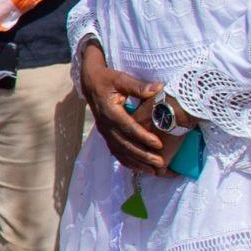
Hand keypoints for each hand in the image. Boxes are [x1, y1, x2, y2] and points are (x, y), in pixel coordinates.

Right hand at [78, 41, 167, 173]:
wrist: (90, 83)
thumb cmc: (108, 79)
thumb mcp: (121, 79)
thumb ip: (138, 86)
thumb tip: (158, 88)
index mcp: (110, 112)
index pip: (128, 127)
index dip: (143, 137)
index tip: (158, 144)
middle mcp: (106, 125)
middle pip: (125, 144)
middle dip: (143, 155)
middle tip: (160, 163)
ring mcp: (105, 132)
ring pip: (121, 152)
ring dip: (137, 163)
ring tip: (154, 171)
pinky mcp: (106, 136)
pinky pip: (116, 153)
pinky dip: (128, 162)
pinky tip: (140, 169)